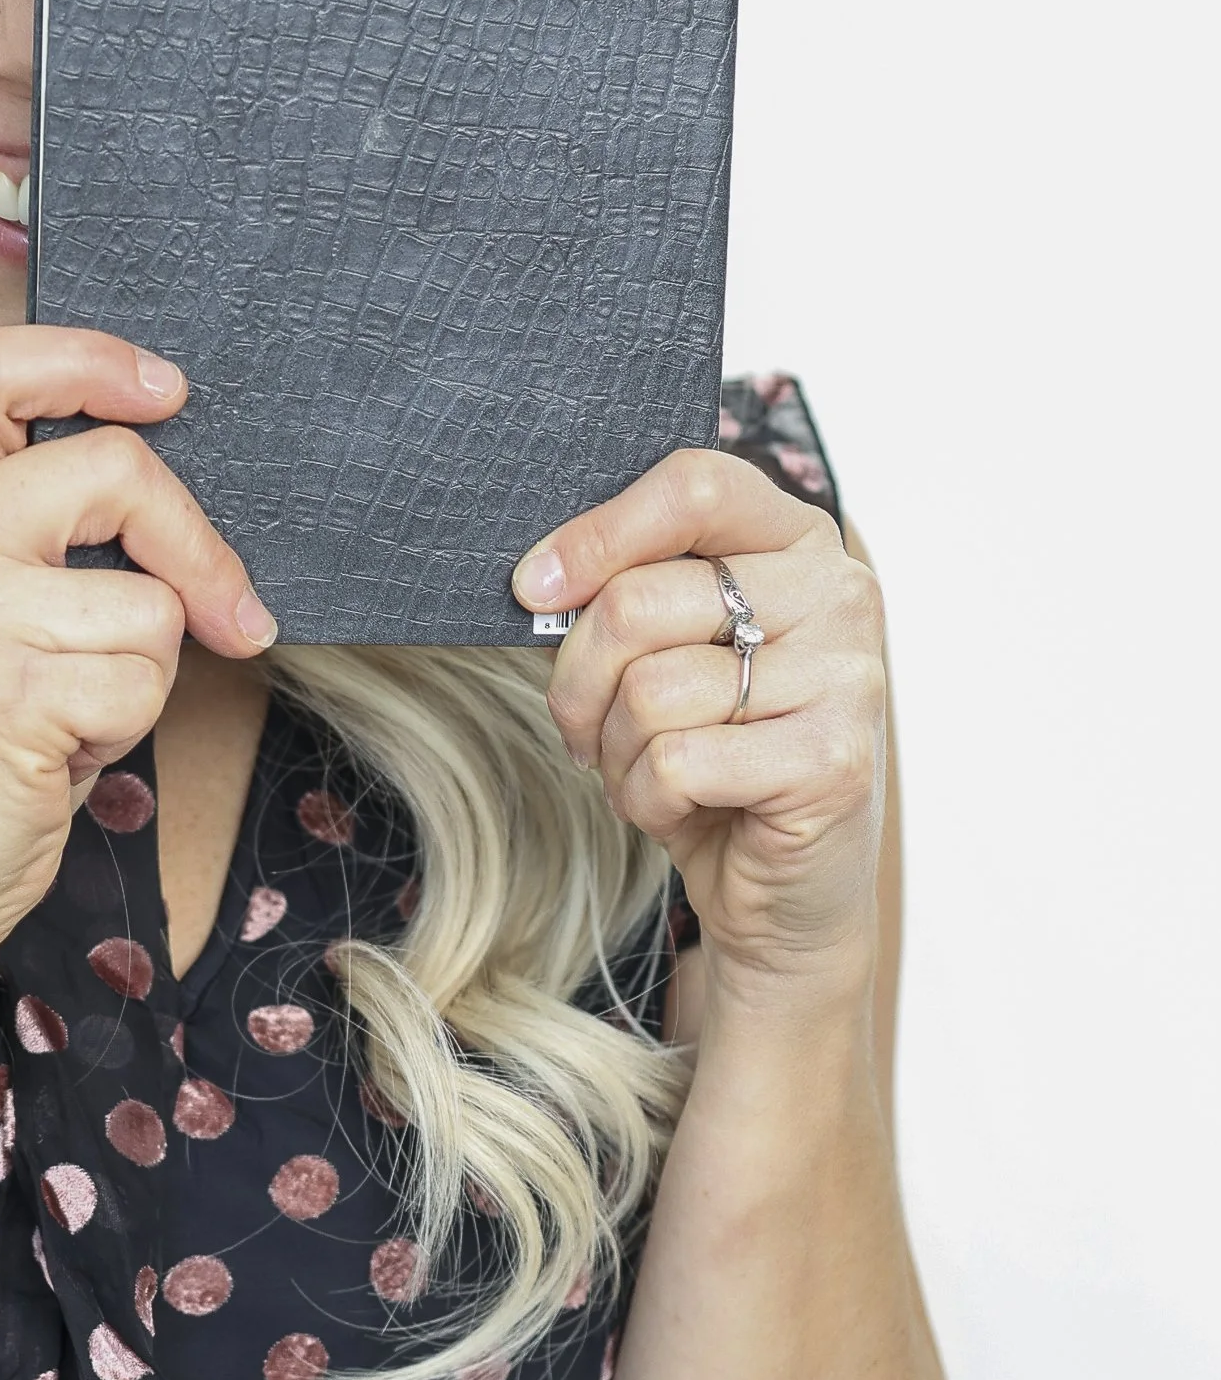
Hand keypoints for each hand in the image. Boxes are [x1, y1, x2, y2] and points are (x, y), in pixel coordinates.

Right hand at [0, 326, 274, 977]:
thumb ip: (51, 534)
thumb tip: (194, 505)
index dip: (88, 358)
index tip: (166, 393)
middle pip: (117, 469)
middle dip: (197, 546)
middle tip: (229, 615)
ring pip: (152, 602)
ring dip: (146, 674)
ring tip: (72, 713)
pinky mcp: (0, 696)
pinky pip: (143, 681)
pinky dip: (130, 729)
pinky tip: (63, 755)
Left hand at [513, 453, 885, 999]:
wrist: (788, 892)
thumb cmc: (716, 755)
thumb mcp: (673, 653)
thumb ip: (636, 592)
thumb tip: (540, 579)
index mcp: (799, 540)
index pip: (693, 486)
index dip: (598, 532)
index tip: (534, 586)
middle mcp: (839, 594)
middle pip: (642, 599)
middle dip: (580, 677)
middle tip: (584, 724)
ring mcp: (846, 678)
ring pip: (650, 689)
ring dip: (617, 750)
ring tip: (647, 771)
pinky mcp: (832, 762)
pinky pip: (675, 761)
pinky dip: (647, 798)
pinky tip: (681, 809)